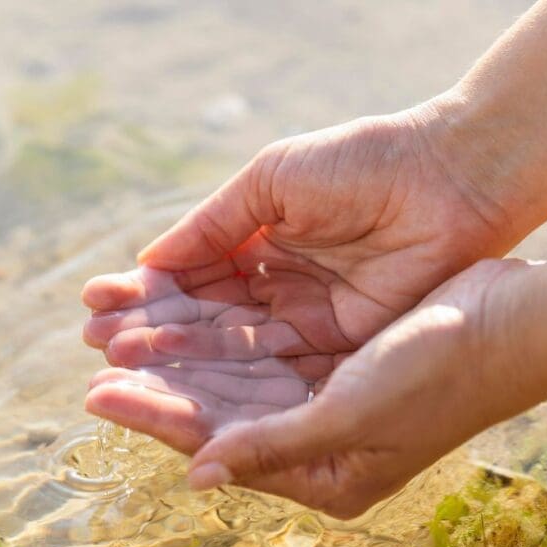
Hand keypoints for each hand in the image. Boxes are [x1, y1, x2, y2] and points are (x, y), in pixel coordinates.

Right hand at [81, 99, 516, 381]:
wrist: (449, 180)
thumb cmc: (362, 163)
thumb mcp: (273, 181)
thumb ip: (214, 224)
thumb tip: (149, 261)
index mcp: (264, 238)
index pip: (195, 276)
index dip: (148, 292)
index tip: (96, 303)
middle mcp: (283, 284)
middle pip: (208, 319)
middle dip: (154, 331)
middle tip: (98, 345)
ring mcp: (311, 317)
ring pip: (235, 349)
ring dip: (180, 360)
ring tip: (122, 365)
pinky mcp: (341, 344)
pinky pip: (278, 366)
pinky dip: (232, 375)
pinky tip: (185, 382)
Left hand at [86, 259, 536, 517]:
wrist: (515, 322)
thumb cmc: (442, 373)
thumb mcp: (353, 415)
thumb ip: (275, 445)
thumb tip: (201, 476)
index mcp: (329, 475)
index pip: (223, 448)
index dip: (158, 419)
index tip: (98, 392)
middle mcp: (326, 445)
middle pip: (224, 415)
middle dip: (163, 387)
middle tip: (97, 359)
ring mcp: (335, 403)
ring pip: (242, 381)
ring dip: (189, 358)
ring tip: (129, 337)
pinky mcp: (344, 364)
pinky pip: (271, 352)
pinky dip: (230, 336)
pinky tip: (193, 318)